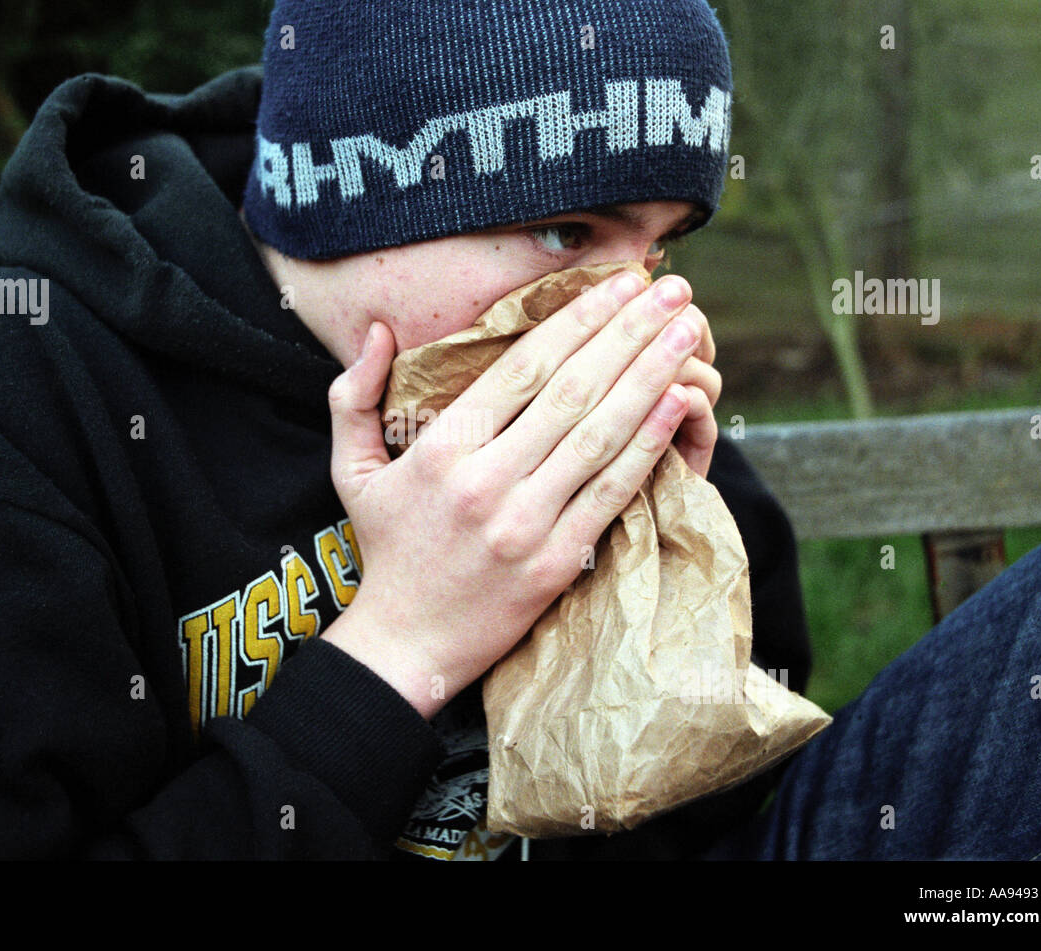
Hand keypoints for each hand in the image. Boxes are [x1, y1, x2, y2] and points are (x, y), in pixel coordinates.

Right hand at [322, 271, 705, 718]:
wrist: (406, 645)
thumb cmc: (385, 550)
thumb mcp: (351, 469)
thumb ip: (354, 396)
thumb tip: (376, 330)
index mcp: (440, 449)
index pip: (523, 368)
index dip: (577, 319)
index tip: (618, 284)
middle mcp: (485, 480)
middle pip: (572, 390)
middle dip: (629, 331)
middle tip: (673, 290)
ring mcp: (524, 523)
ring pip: (599, 435)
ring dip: (650, 376)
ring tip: (689, 333)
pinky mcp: (555, 562)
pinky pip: (610, 492)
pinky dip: (647, 445)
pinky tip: (677, 403)